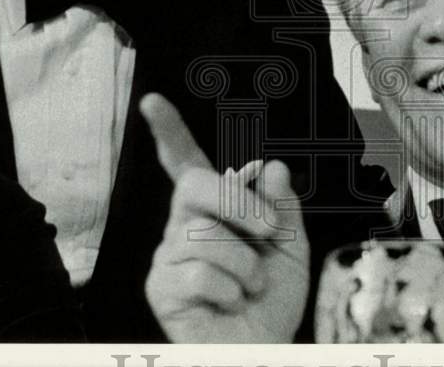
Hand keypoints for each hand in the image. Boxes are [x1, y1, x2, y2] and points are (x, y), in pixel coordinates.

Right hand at [141, 93, 309, 342]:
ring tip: (250, 287)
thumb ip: (282, 207)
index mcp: (214, 210)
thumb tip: (272, 166)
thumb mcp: (291, 248)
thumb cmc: (273, 301)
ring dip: (245, 264)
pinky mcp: (162, 288)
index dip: (169, 131)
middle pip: (194, 185)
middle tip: (266, 233)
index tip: (152, 101)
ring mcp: (169, 257)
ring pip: (205, 235)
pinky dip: (230, 290)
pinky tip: (230, 303)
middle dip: (238, 205)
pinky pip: (199, 274)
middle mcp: (184, 226)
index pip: (186, 163)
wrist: (265, 348)